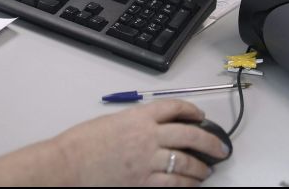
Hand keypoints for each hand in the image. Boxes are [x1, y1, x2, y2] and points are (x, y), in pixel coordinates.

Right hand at [0, 99, 228, 185]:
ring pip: (187, 161)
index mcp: (140, 116)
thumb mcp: (112, 121)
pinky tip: (193, 184)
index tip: (201, 116)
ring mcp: (147, 160)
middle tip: (221, 146)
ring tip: (207, 169)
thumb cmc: (82, 144)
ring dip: (201, 166)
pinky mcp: (143, 181)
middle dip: (211, 141)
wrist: (67, 164)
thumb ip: (137, 122)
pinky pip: (174, 183)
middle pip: (190, 134)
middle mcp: (148, 135)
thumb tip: (155, 129)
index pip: (175, 107)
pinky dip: (188, 184)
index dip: (193, 111)